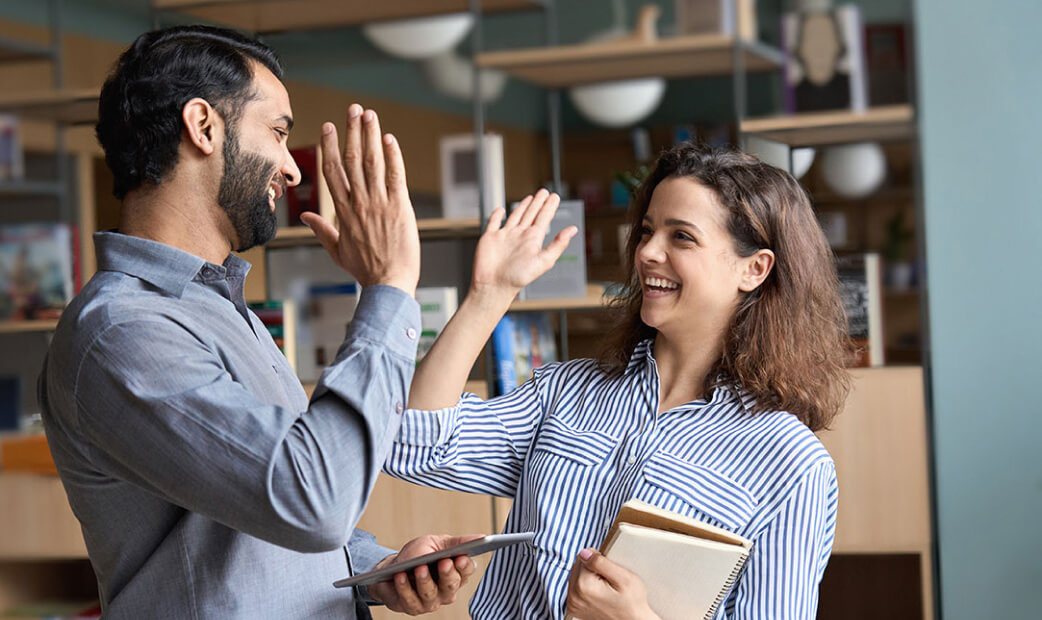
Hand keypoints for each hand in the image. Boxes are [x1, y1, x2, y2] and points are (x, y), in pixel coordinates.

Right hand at [302, 104, 419, 295]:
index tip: (329, 127)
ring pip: (372, 162)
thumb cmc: (366, 270)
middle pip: (351, 159)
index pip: (332, 172)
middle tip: (353, 109)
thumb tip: (308, 217)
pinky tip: (389, 139)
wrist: (388, 283)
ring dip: (370, 136)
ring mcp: (379, 203)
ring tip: (369, 114)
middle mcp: (359, 203)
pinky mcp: (400, 207)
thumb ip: (322, 230)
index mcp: (343, 212)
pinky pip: (395, 176)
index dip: (329, 146)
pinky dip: (393, 156)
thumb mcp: (337, 251)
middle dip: (352, 131)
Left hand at [368, 534, 479, 614]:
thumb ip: (457, 542)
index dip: (464, 565)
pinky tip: (401, 576)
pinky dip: (405, 587)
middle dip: (448, 574)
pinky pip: (410, 599)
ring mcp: (431, 601)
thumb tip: (483, 537)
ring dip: (425, 580)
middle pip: (451, 585)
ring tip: (420, 567)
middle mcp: (447, 590)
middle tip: (445, 562)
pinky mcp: (413, 607)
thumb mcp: (437, 543)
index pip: (466, 571)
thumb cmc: (418, 555)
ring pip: (431, 594)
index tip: (461, 557)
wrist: (391, 569)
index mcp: (456, 573)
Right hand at [469, 189, 576, 306]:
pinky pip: (493, 222)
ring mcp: (505, 236)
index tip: (555, 196)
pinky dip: (497, 215)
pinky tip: (500, 210)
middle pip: (531, 214)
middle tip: (544, 192)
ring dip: (523, 206)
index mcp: (533, 240)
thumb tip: (573, 230)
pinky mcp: (490, 238)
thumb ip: (558, 244)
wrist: (494, 286)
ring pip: (515, 216)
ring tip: (530, 198)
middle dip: (538, 203)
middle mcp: (520, 236)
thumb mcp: (544, 260)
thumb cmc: (518, 278)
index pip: (544, 218)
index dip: (549, 206)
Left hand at [565, 548, 659, 619]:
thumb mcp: (624, 577)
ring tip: (605, 588)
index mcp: (584, 586)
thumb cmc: (632, 602)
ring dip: (589, 577)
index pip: (583, 556)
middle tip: (609, 582)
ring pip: (576, 575)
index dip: (599, 561)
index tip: (610, 573)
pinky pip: (575, 587)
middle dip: (592, 569)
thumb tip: (585, 552)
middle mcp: (574, 596)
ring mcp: (573, 603)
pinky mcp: (574, 607)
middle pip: (578, 565)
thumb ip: (601, 562)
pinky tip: (598, 594)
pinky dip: (585, 587)